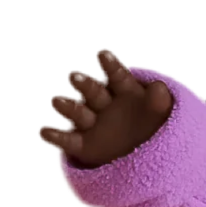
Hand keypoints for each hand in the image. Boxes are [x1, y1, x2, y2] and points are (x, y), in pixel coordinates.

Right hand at [39, 50, 173, 168]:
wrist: (143, 152)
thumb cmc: (152, 124)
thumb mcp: (160, 113)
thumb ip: (159, 101)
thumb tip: (160, 88)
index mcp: (124, 91)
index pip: (118, 76)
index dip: (111, 65)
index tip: (103, 54)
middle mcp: (104, 103)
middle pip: (94, 92)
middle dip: (85, 85)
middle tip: (75, 77)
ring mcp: (91, 123)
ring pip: (78, 113)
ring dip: (67, 106)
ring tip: (57, 101)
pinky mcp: (82, 145)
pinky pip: (68, 140)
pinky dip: (56, 136)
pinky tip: (45, 131)